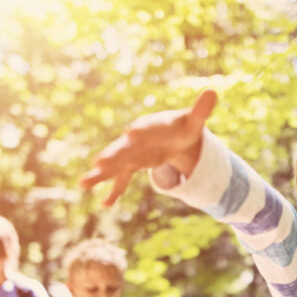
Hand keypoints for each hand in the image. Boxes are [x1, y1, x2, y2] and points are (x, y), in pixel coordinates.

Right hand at [78, 89, 218, 206]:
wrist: (173, 135)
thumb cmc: (183, 126)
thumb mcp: (194, 121)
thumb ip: (201, 110)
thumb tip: (213, 91)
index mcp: (151, 126)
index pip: (146, 128)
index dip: (141, 131)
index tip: (132, 132)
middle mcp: (136, 139)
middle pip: (123, 148)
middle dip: (112, 156)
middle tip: (98, 164)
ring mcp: (132, 153)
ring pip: (115, 165)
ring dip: (101, 175)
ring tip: (83, 184)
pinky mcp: (132, 165)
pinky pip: (122, 179)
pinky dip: (114, 191)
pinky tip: (106, 204)